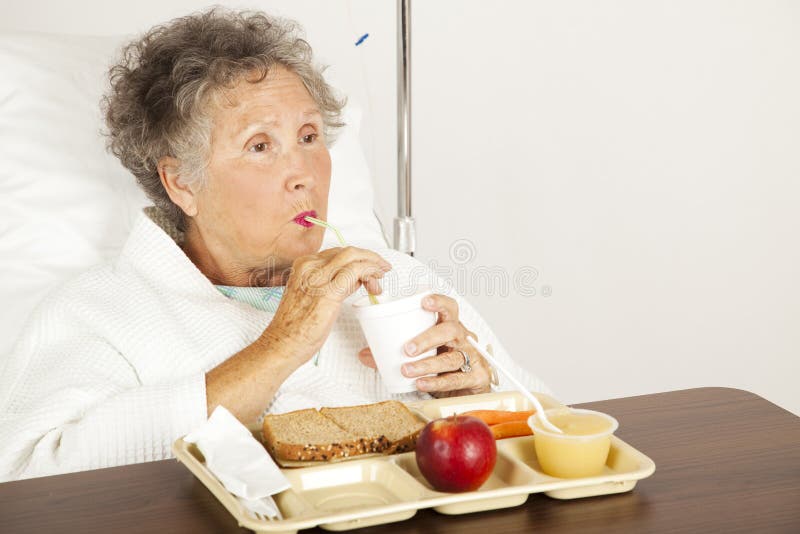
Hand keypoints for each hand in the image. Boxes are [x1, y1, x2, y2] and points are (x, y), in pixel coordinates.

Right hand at [264, 246, 390, 365]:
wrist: (282, 343)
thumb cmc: (294, 327)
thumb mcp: (311, 296)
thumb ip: (330, 283)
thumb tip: (352, 279)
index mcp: (304, 266)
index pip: (337, 253)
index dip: (357, 258)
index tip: (367, 266)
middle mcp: (310, 267)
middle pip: (348, 252)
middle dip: (369, 258)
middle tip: (380, 269)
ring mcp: (319, 277)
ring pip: (354, 257)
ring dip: (372, 264)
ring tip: (380, 276)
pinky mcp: (329, 291)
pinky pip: (356, 271)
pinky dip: (370, 272)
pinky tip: (374, 281)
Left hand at [358, 293, 491, 396]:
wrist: (469, 391)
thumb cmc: (445, 367)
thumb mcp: (422, 356)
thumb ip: (393, 354)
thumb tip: (365, 354)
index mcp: (450, 328)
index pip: (450, 308)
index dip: (439, 302)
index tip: (424, 302)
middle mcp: (463, 340)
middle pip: (451, 330)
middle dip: (428, 337)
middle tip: (407, 348)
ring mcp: (472, 358)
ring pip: (452, 357)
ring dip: (427, 364)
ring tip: (407, 370)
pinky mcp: (476, 378)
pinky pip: (455, 379)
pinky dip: (436, 382)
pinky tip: (421, 383)